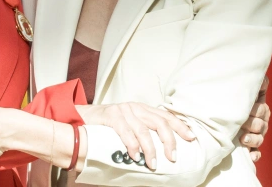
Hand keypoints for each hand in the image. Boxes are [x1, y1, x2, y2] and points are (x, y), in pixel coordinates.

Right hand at [75, 102, 193, 169]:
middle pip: (159, 122)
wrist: (80, 119)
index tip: (191, 137)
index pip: (166, 116)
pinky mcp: (111, 116)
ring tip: (153, 163)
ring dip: (151, 149)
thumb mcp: (127, 125)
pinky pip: (126, 132)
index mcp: (142, 109)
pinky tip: (135, 156)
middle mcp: (135, 107)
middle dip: (169, 140)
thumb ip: (141, 132)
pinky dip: (132, 145)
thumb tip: (159, 152)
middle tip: (173, 157)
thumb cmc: (106, 127)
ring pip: (144, 130)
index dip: (180, 126)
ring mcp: (123, 110)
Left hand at [239, 75, 270, 161]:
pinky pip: (256, 152)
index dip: (256, 110)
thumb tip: (262, 79)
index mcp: (259, 108)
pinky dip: (255, 155)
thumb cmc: (232, 97)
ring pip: (259, 139)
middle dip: (252, 124)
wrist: (222, 109)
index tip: (247, 110)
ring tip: (244, 140)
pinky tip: (251, 157)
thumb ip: (255, 83)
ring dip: (253, 140)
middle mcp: (260, 122)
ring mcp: (256, 135)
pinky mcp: (251, 147)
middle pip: (261, 125)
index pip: (262, 110)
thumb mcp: (242, 88)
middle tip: (242, 123)